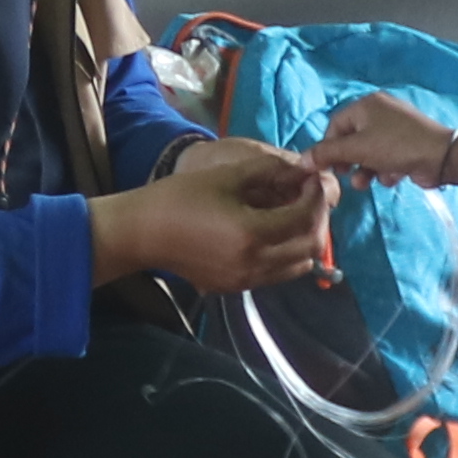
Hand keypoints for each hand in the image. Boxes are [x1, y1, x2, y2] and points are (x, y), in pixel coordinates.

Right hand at [107, 134, 337, 294]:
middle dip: (316, 219)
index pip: (305, 218)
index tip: (312, 180)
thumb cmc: (179, 198)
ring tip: (292, 215)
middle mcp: (255, 263)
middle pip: (309, 247)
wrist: (141, 233)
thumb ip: (268, 172)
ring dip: (304, 240)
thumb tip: (301, 170)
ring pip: (298, 266)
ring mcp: (246, 280)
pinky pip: (276, 274)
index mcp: (253, 233)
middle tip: (308, 197)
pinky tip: (271, 233)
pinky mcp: (236, 287)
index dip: (316, 197)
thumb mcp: (226, 176)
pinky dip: (286, 255)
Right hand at [311, 93, 456, 185]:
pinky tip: (392, 177)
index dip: (328, 148)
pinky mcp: (408, 145)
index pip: (335, 125)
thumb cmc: (396, 146)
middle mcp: (380, 112)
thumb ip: (327, 154)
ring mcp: (396, 128)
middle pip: (352, 139)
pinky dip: (385, 169)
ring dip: (365, 170)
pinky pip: (386, 158)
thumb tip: (301, 160)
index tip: (325, 168)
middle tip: (345, 175)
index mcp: (367, 105)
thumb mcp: (357, 149)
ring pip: (369, 152)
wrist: (441, 157)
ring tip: (366, 182)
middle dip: (348, 161)